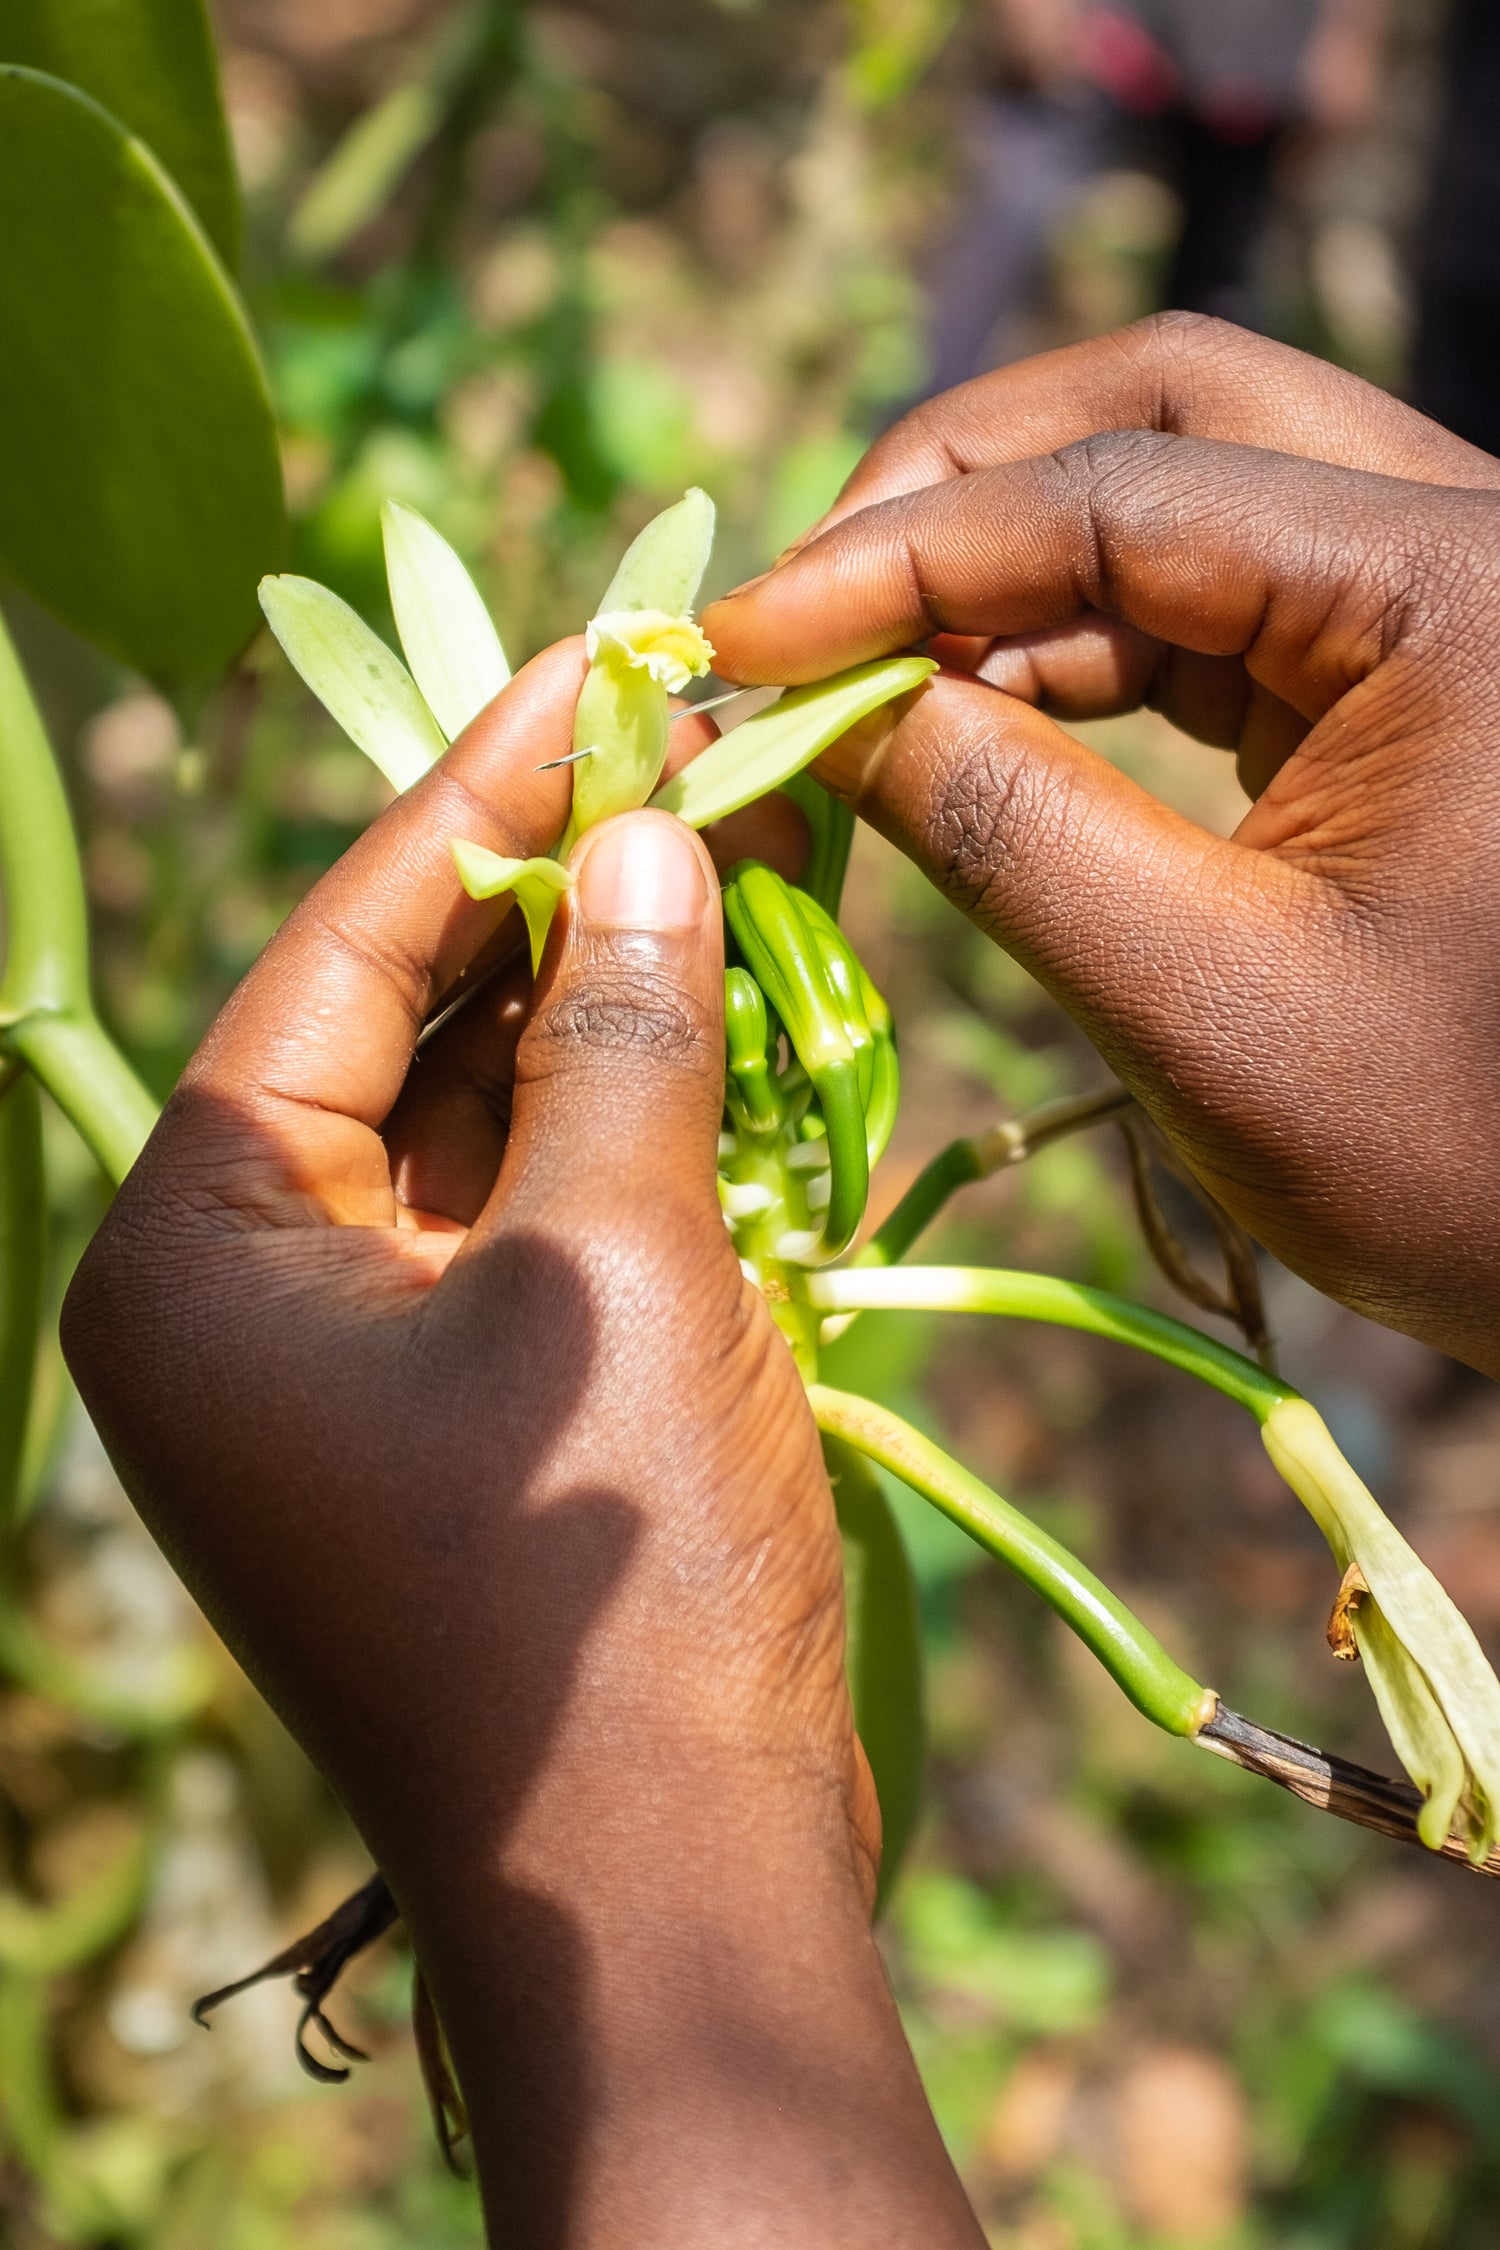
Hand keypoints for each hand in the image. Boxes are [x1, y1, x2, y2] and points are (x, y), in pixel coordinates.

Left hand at [62, 645, 979, 2246]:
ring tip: (721, 847)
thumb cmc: (611, 1583)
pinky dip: (619, 1124)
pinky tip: (718, 1014)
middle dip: (545, 893)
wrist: (667, 1896)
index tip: (592, 669)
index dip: (476, 798)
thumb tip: (643, 833)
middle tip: (676, 747)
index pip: (335, 956)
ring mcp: (345, 1364)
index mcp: (197, 1248)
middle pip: (393, 1026)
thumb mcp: (621, 1265)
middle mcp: (237, 1296)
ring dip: (597, 1001)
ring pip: (471, 1117)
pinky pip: (525, 1215)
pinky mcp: (451, 1415)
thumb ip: (621, 1031)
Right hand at [702, 315, 1499, 1377]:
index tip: (743, 643)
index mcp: (1460, 588)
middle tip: (808, 613)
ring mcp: (1442, 594)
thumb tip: (813, 708)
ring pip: (1185, 492)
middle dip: (959, 495)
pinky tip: (969, 717)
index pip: (1122, 492)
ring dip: (1006, 575)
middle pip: (1169, 412)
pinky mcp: (1405, 667)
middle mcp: (1467, 537)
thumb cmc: (1460, 1158)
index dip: (902, 559)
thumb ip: (1002, 827)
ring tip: (863, 687)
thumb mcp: (1205, 1002)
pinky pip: (1215, 599)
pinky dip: (1075, 644)